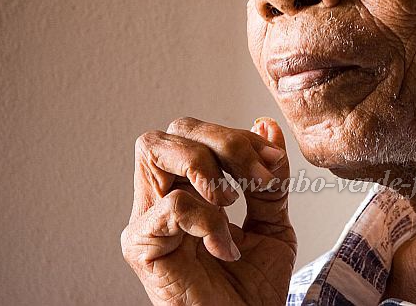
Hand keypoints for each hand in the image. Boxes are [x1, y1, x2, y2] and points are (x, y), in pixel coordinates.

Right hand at [121, 116, 296, 305]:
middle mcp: (160, 198)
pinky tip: (224, 247)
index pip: (197, 133)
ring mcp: (146, 220)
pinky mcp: (142, 247)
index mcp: (187, 188)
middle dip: (223, 141)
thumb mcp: (272, 223)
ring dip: (206, 166)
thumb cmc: (250, 291)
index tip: (274, 163)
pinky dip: (207, 218)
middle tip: (259, 177)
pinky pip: (171, 204)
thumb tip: (266, 126)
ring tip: (233, 201)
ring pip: (155, 149)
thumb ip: (269, 179)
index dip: (237, 137)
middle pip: (174, 131)